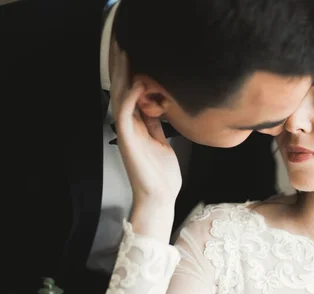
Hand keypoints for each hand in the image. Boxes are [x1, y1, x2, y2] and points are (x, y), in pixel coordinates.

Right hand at [111, 47, 181, 208]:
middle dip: (124, 67)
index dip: (133, 72)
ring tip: (126, 54)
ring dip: (123, 75)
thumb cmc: (162, 174)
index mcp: (138, 125)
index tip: (139, 54)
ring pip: (120, 97)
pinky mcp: (128, 141)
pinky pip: (125, 113)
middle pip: (122, 90)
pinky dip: (132, 96)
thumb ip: (156, 123)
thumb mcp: (162, 141)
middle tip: (125, 44)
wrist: (160, 197)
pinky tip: (139, 83)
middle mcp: (130, 126)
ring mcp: (127, 133)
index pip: (132, 93)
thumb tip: (159, 104)